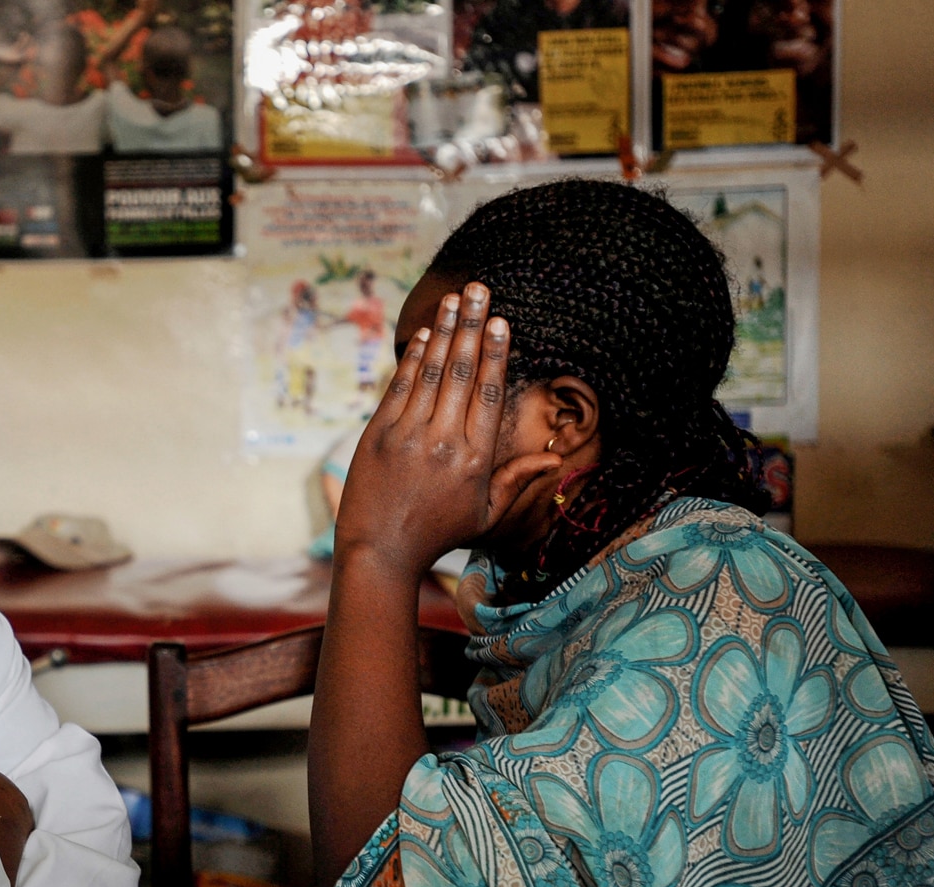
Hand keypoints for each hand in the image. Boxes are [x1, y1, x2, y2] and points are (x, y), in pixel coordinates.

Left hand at [334, 283, 559, 571]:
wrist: (380, 550)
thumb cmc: (438, 533)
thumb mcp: (486, 514)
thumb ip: (517, 480)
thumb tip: (555, 458)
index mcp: (476, 459)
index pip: (490, 394)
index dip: (495, 354)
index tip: (500, 321)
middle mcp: (444, 442)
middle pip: (461, 373)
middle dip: (470, 326)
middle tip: (478, 289)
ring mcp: (408, 436)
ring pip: (430, 373)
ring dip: (443, 331)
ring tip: (453, 298)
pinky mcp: (378, 434)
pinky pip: (399, 388)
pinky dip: (412, 358)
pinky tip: (426, 332)